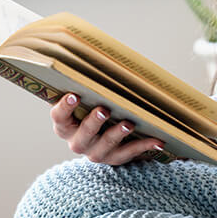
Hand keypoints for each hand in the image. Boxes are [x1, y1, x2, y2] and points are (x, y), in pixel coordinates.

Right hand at [50, 94, 165, 164]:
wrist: (103, 136)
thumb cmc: (91, 109)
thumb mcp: (85, 100)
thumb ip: (85, 87)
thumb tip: (95, 58)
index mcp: (65, 126)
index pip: (59, 117)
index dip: (64, 107)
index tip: (73, 95)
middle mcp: (78, 142)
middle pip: (83, 135)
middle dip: (93, 123)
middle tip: (104, 110)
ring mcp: (96, 153)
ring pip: (105, 147)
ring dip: (117, 135)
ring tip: (128, 124)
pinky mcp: (114, 158)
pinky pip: (128, 153)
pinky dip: (143, 146)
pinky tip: (157, 140)